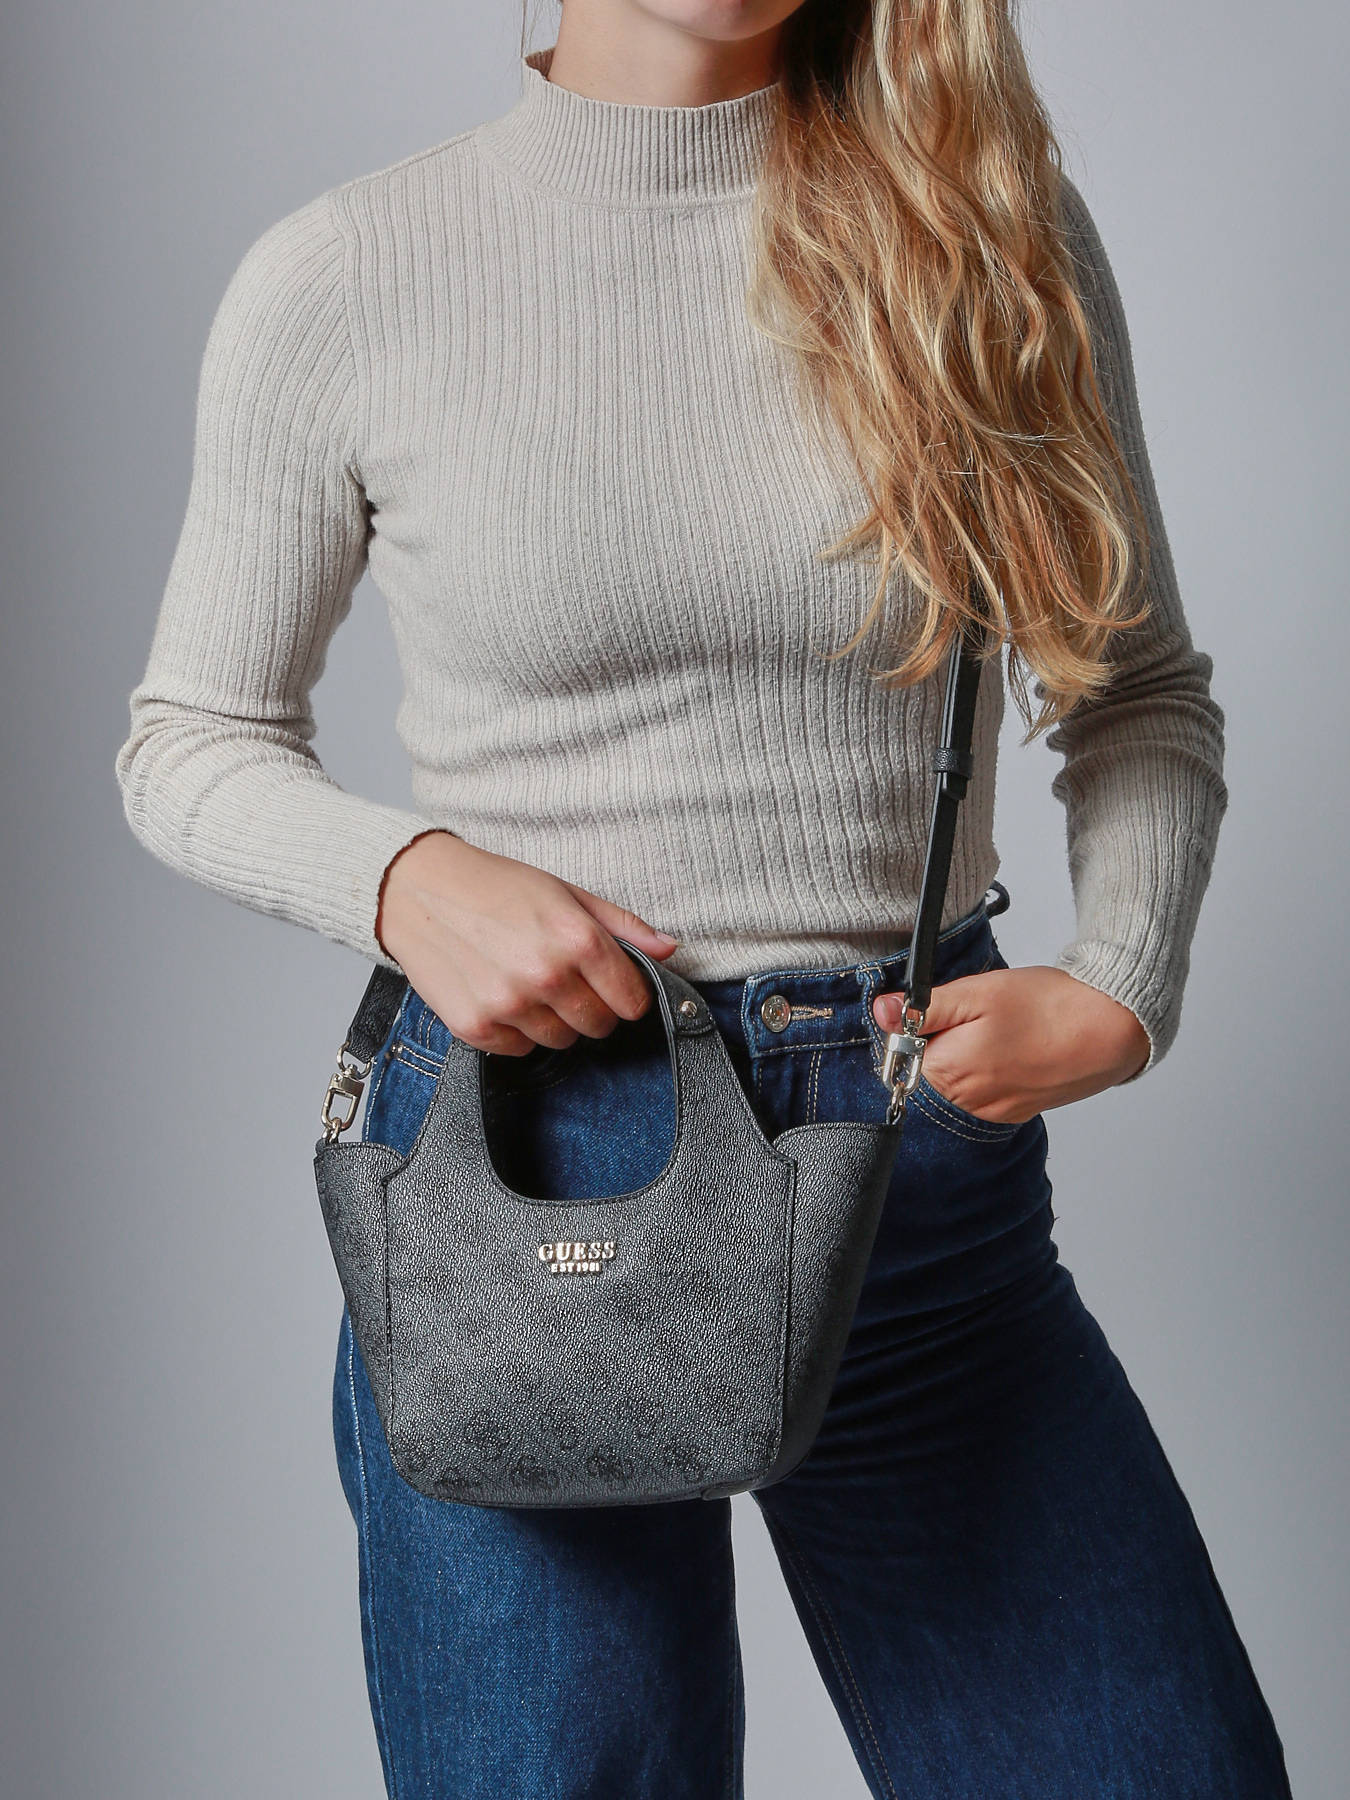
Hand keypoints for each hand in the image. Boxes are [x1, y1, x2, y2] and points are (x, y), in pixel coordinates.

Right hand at [375, 831, 681, 1055]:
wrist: (419, 889)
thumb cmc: (498, 886)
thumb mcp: (567, 892)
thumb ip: (623, 925)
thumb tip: (670, 948)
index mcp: (577, 939)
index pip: (632, 1001)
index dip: (625, 994)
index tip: (610, 983)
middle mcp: (545, 975)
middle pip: (598, 1026)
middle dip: (591, 1008)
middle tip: (565, 980)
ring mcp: (508, 1004)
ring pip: (560, 1041)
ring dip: (553, 1019)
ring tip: (528, 983)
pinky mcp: (475, 1026)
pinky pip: (520, 1049)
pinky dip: (516, 1030)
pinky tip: (501, 994)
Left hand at [871, 965, 1150, 1123]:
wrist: (1110, 1028)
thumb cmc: (1047, 1006)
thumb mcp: (976, 993)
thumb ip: (924, 1007)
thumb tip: (881, 1012)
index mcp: (948, 1072)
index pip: (906, 1050)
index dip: (923, 1022)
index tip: (952, 1007)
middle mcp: (967, 1102)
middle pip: (933, 1066)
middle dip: (948, 1038)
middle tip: (984, 1014)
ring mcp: (993, 1111)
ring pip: (961, 1078)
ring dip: (972, 1053)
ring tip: (1007, 1029)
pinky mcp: (1017, 1112)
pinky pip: (987, 1090)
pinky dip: (995, 1068)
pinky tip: (1019, 1046)